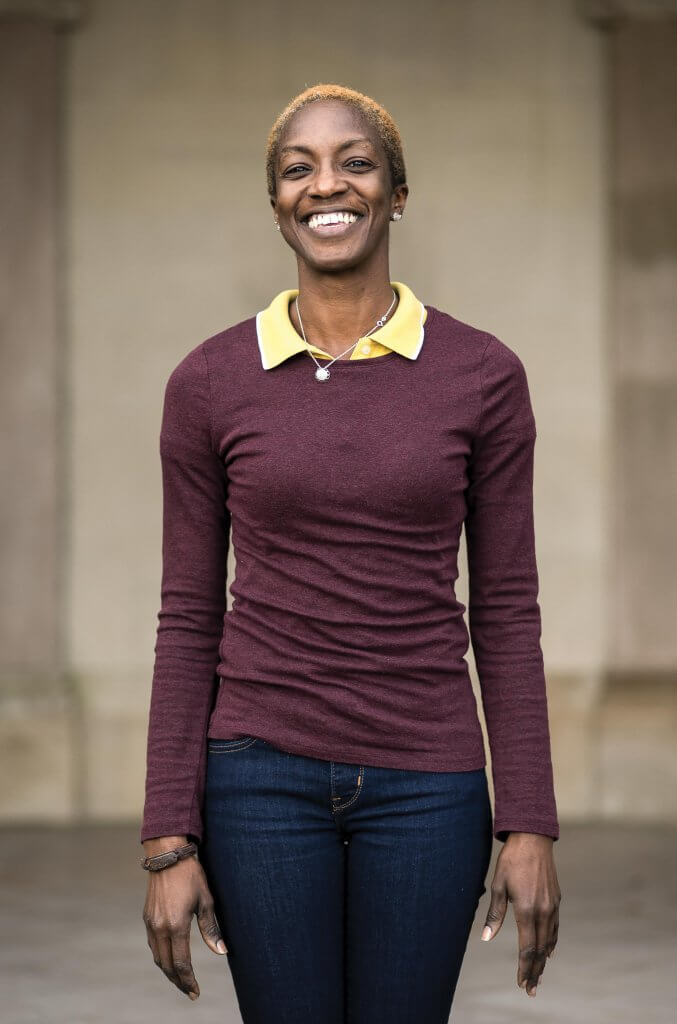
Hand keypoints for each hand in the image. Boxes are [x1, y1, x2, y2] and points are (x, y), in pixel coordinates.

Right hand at [142, 835, 226, 1000]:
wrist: (167, 855)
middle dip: (178, 981)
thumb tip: (222, 951)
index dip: (189, 981)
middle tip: (190, 991)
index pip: (181, 964)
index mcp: (176, 925)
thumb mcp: (205, 900)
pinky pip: (153, 944)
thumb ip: (211, 928)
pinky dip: (161, 956)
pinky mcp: (147, 917)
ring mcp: (150, 923)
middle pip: (166, 965)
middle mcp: (159, 927)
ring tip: (181, 979)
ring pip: (157, 957)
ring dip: (168, 971)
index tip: (196, 992)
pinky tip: (170, 958)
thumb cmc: (190, 875)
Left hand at [480, 831, 560, 996]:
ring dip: (544, 960)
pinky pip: (555, 927)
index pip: (527, 948)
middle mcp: (543, 911)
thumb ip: (495, 914)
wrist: (532, 838)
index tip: (521, 983)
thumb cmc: (511, 860)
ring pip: (549, 940)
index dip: (524, 967)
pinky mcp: (556, 900)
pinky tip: (550, 951)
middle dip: (535, 970)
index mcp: (526, 909)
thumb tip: (486, 938)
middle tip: (531, 990)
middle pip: (540, 949)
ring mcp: (552, 906)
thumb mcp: (498, 886)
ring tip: (538, 976)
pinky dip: (551, 942)